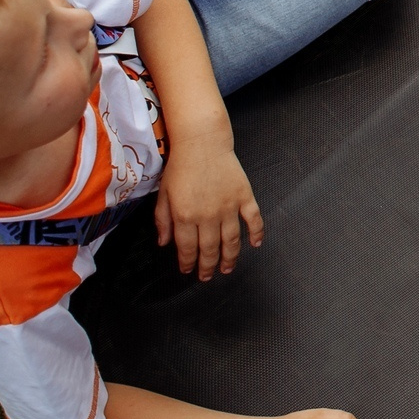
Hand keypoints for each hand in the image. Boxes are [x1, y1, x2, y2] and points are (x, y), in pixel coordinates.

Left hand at [155, 138, 264, 279]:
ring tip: (227, 269)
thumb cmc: (180, 166)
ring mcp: (228, 206)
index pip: (187, 248)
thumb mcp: (163, 194)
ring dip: (230, 258)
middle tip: (207, 276)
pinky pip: (253, 219)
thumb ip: (162, 220)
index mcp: (185, 215)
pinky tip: (255, 245)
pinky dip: (256, 234)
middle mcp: (208, 215)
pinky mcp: (244, 196)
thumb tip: (163, 243)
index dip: (188, 263)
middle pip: (209, 249)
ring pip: (231, 240)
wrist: (202, 142)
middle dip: (207, 266)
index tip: (188, 270)